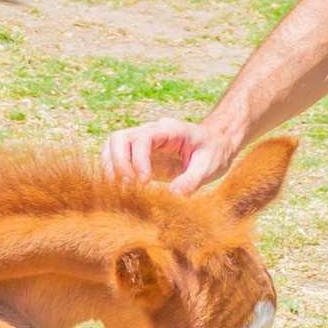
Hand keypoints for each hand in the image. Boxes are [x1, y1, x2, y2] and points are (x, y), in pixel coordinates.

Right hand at [101, 117, 239, 195]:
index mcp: (170, 130)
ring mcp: (142, 141)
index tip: (144, 182)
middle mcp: (151, 131)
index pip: (143, 138)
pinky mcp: (138, 154)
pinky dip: (112, 171)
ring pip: (113, 145)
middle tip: (129, 187)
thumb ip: (191, 181)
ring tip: (122, 190)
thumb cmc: (214, 152)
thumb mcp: (208, 167)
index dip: (138, 160)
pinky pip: (115, 156)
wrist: (216, 144)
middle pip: (119, 138)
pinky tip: (122, 189)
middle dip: (118, 163)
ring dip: (111, 168)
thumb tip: (171, 197)